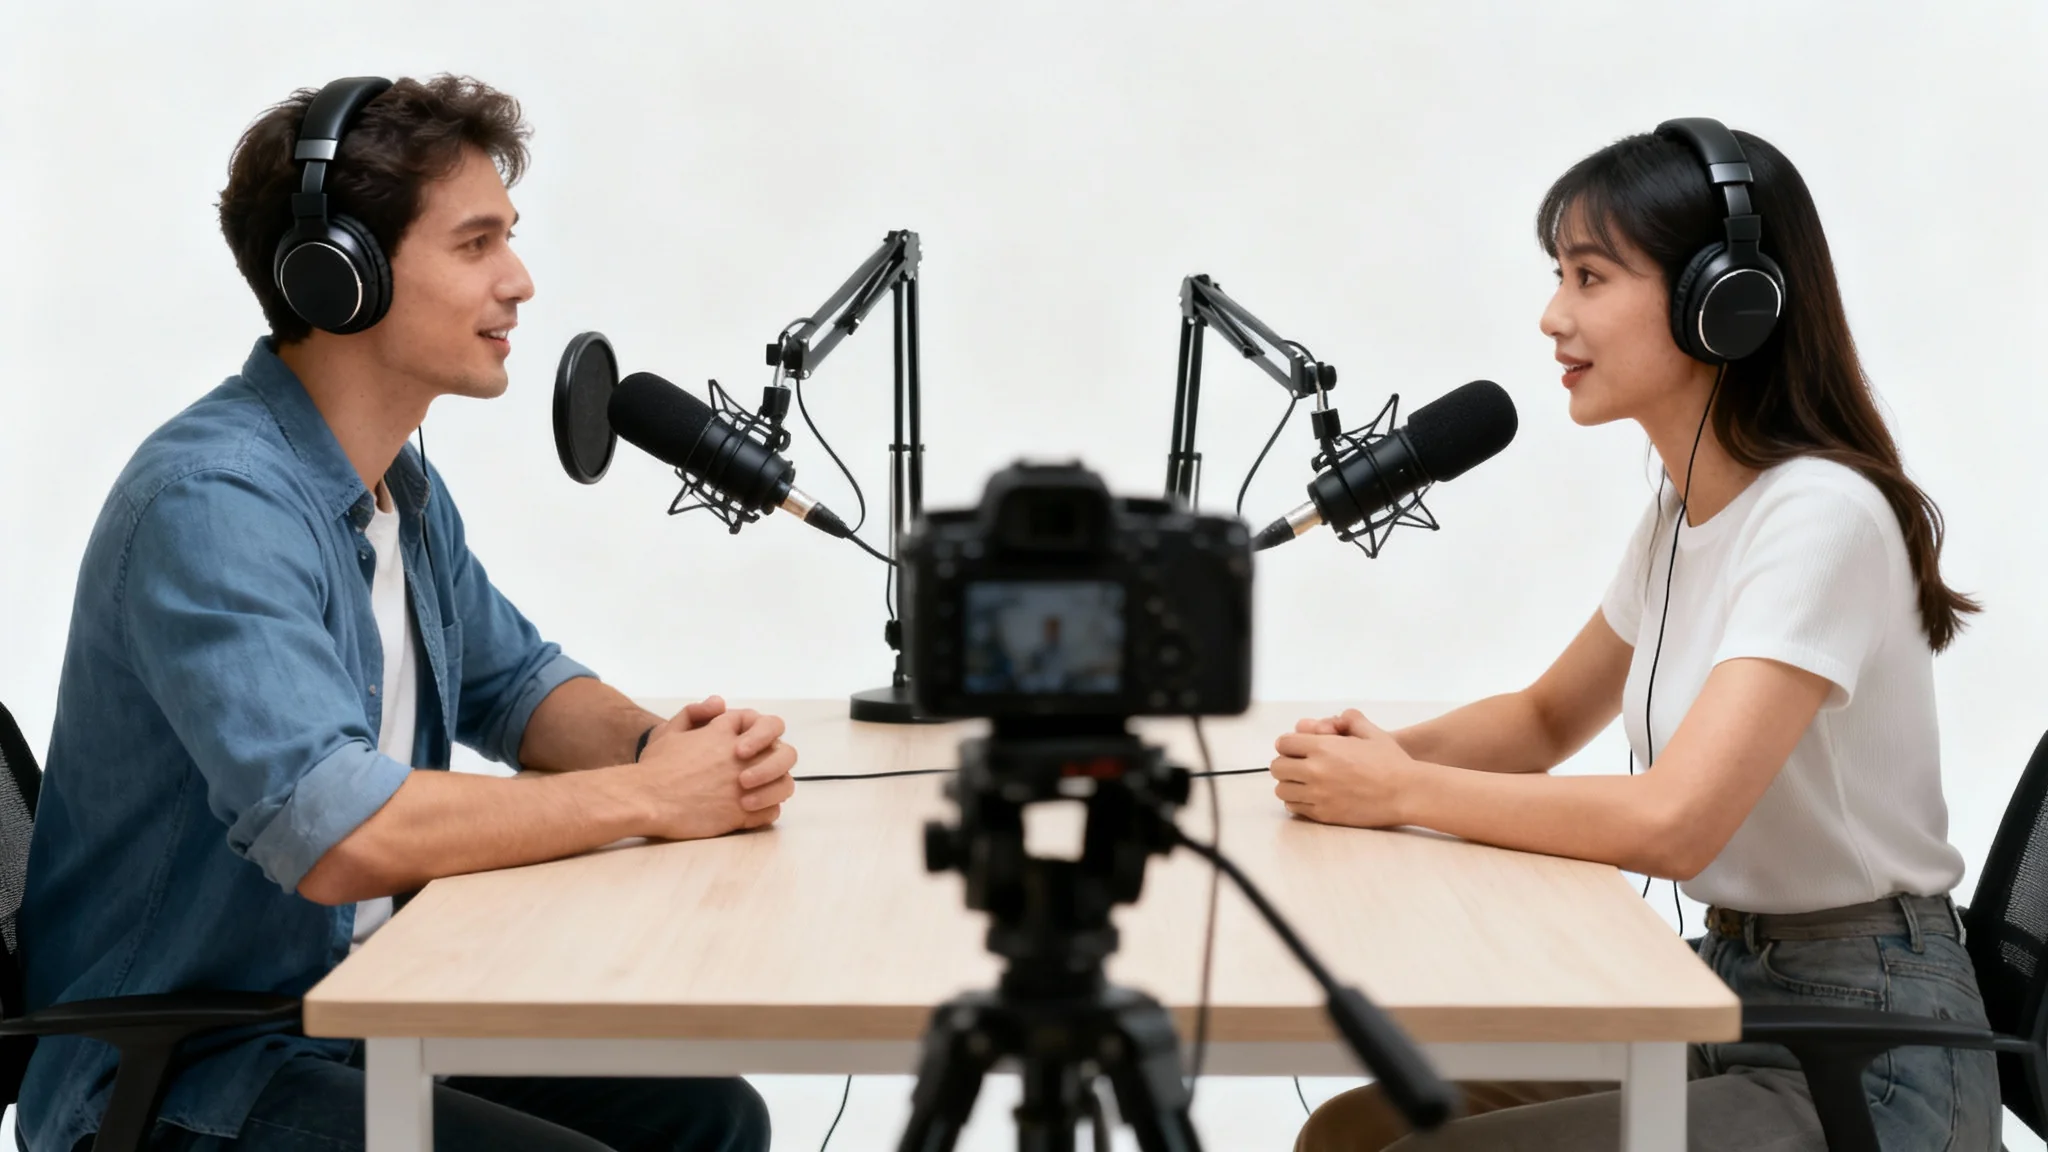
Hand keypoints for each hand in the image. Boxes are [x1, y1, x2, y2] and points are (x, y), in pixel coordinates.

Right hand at [630, 709, 798, 838]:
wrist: (645, 799)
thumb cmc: (654, 767)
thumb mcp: (669, 731)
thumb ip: (695, 713)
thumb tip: (720, 703)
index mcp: (725, 733)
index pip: (764, 723)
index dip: (760, 736)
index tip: (745, 749)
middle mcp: (740, 756)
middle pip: (785, 753)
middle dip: (778, 762)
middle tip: (757, 774)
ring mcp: (744, 785)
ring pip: (785, 785)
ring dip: (776, 789)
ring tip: (756, 796)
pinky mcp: (741, 813)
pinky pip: (771, 813)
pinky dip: (765, 812)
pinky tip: (751, 812)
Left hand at [1270, 709, 1421, 827]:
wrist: (1407, 793)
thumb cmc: (1392, 762)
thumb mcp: (1372, 732)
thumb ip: (1350, 719)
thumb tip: (1336, 718)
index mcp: (1324, 748)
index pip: (1284, 744)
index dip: (1290, 744)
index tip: (1299, 748)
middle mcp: (1316, 771)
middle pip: (1278, 767)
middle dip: (1286, 763)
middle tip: (1299, 765)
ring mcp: (1318, 795)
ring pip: (1282, 790)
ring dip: (1290, 784)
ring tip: (1304, 782)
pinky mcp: (1324, 814)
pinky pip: (1295, 808)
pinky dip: (1298, 802)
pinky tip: (1313, 797)